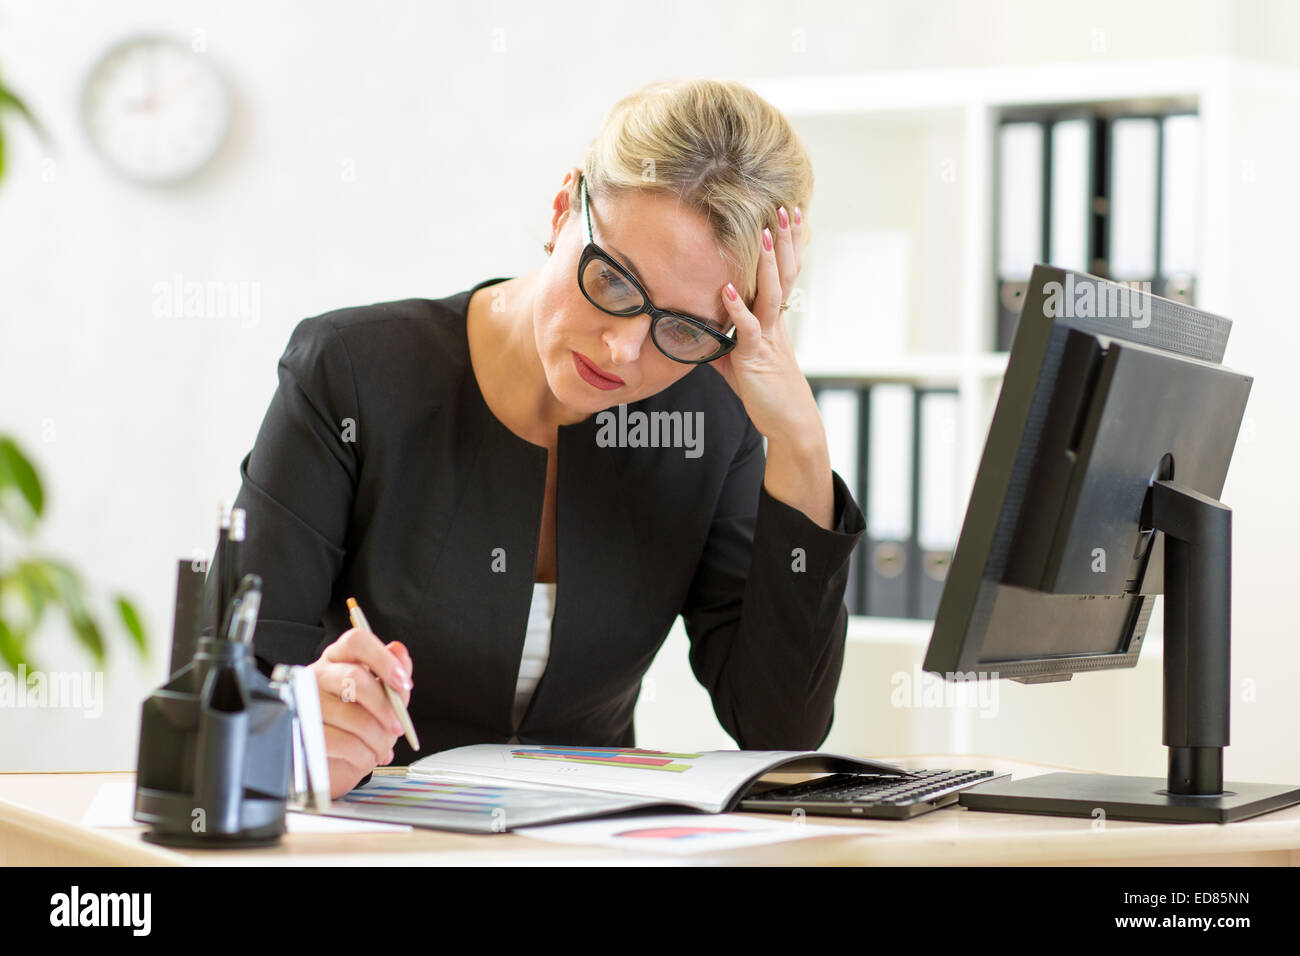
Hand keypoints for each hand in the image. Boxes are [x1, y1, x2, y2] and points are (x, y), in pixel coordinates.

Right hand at [307, 628, 413, 798]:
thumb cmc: (356, 727)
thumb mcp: (382, 699)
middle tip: (398, 727)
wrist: (331, 765)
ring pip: (354, 716)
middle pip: (354, 678)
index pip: (357, 641)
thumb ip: (392, 676)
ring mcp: (305, 703)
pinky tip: (366, 757)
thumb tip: (398, 650)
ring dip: (379, 740)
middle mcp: (317, 675)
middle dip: (385, 708)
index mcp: (338, 659)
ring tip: (382, 749)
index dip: (383, 659)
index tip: (403, 682)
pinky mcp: (302, 734)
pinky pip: (344, 742)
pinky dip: (364, 755)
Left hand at [712, 204, 819, 444]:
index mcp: (773, 321)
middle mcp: (775, 324)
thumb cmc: (767, 393)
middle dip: (785, 240)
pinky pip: (749, 330)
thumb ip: (724, 344)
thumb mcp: (740, 364)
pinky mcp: (757, 358)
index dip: (785, 246)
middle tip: (784, 206)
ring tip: (765, 233)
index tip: (784, 216)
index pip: (783, 275)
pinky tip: (727, 288)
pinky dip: (738, 308)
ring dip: (768, 263)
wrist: (790, 424)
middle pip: (785, 274)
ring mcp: (769, 339)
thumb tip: (701, 334)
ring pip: (772, 294)